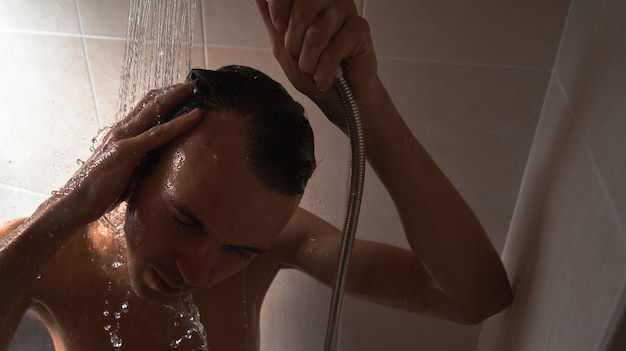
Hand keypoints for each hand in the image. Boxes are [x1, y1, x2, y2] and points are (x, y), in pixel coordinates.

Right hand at [53, 81, 201, 224]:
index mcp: (122, 133)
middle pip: (151, 102)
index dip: (165, 97)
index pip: (145, 107)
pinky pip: (159, 134)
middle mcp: (122, 129)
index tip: (185, 90)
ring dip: (177, 97)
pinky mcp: (126, 150)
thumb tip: (162, 162)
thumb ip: (143, 161)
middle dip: (174, 91)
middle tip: (195, 82)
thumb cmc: (102, 190)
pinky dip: (180, 123)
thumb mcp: (128, 171)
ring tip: (196, 87)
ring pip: (155, 110)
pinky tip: (197, 115)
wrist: (76, 202)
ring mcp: (123, 137)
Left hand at [256, 0, 377, 121]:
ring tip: (315, 70)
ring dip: (309, 62)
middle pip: (303, 6)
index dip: (278, 6)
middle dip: (294, 41)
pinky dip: (324, 71)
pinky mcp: (360, 28)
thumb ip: (272, 20)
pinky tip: (327, 78)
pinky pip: (333, 49)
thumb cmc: (313, 72)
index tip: (279, 27)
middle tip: (301, 56)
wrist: (339, 98)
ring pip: (316, 32)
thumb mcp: (283, 47)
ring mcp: (346, 11)